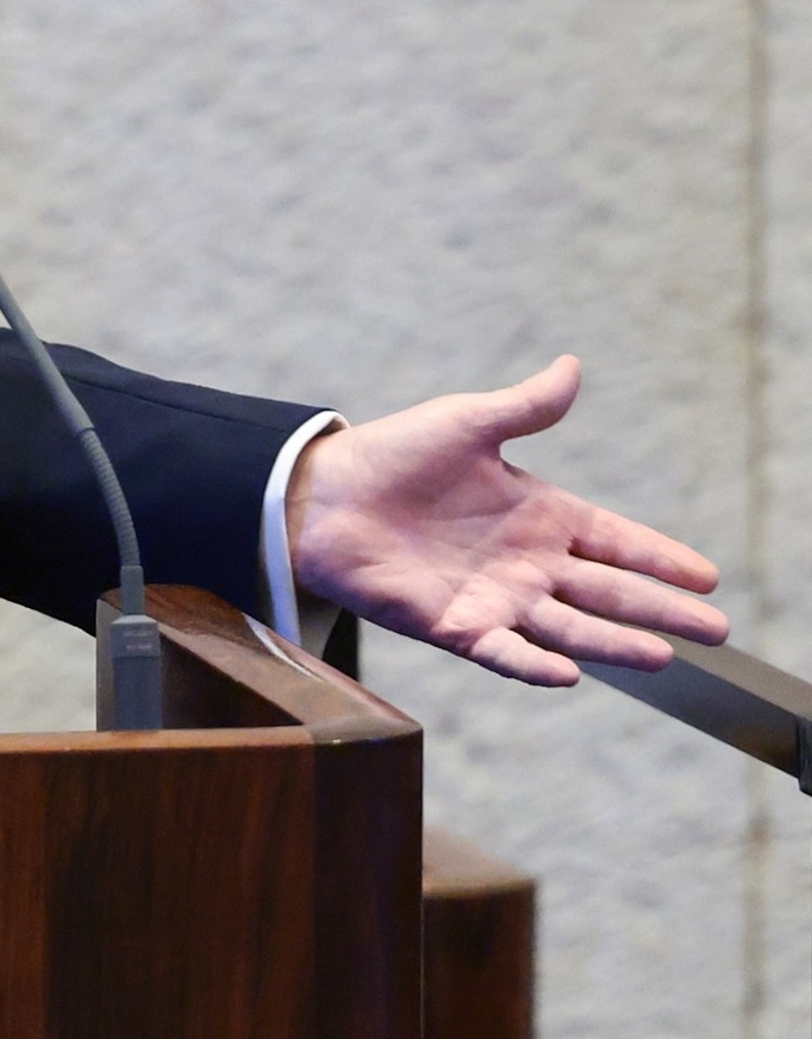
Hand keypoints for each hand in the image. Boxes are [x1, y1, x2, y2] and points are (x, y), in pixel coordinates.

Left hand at [288, 354, 727, 685]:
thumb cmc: (394, 456)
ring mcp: (494, 597)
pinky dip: (533, 664)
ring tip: (662, 655)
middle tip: (716, 631)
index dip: (660, 557)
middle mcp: (527, 563)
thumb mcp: (467, 424)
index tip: (708, 576)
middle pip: (608, 591)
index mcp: (539, 514)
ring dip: (614, 643)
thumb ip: (524, 408)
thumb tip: (571, 366)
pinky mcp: (453, 625)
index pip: (615, 539)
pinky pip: (502, 651)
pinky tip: (568, 672)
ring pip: (569, 627)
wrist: (322, 494)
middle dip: (661, 609)